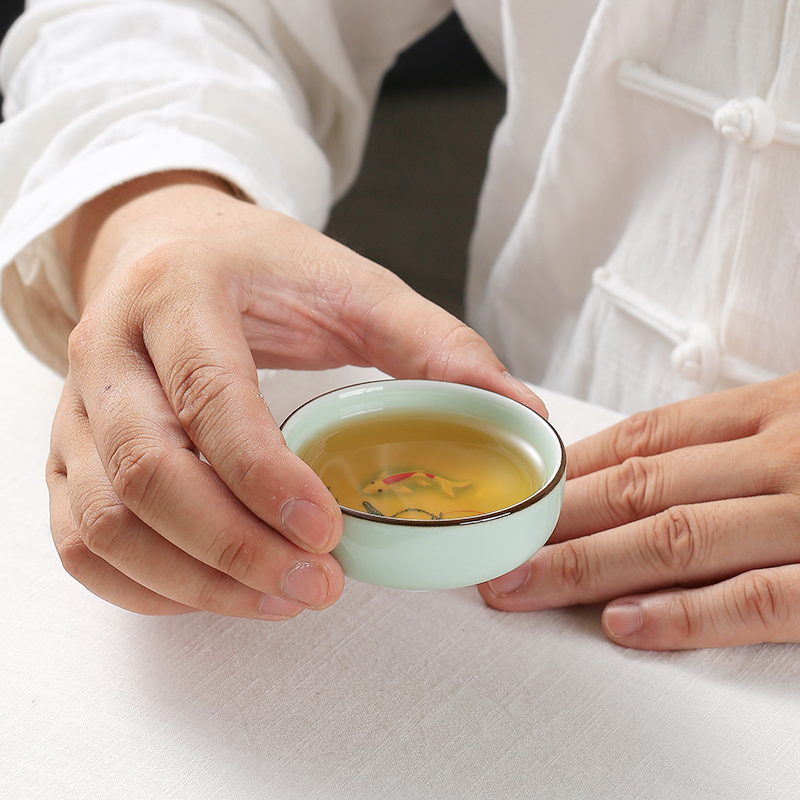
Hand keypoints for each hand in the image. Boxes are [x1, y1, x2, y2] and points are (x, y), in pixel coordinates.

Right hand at [48, 171, 544, 619]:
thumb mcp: (350, 285)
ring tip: (280, 597)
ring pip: (104, 521)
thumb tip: (521, 410)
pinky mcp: (67, 452)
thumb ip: (435, 345)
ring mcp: (78, 407)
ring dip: (192, 579)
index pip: (208, 393)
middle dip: (232, 547)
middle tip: (316, 584)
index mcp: (180, 291)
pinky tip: (213, 591)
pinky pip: (80, 540)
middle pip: (144, 471)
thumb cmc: (258, 267)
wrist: (167, 247)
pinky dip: (145, 584)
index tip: (327, 532)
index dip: (262, 474)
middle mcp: (111, 349)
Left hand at [479, 373, 799, 649]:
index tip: (522, 499)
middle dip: (558, 522)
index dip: (573, 471)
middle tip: (496, 550)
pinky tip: (621, 625)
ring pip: (677, 537)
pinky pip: (757, 598)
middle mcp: (781, 455)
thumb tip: (644, 469)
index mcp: (768, 411)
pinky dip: (684, 614)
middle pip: (642, 487)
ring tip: (524, 588)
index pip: (645, 438)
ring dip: (590, 566)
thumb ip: (734, 441)